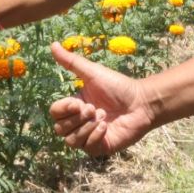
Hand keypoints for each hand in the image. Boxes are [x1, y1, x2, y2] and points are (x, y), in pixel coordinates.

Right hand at [48, 42, 155, 156]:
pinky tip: (107, 126)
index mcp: (75, 106)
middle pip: (59, 128)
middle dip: (76, 119)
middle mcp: (79, 122)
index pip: (55, 112)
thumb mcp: (92, 72)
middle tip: (93, 109)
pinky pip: (86, 148)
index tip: (80, 102)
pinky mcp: (100, 147)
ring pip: (70, 140)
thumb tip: (52, 44)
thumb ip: (71, 61)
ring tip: (102, 116)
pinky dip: (95, 136)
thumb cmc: (118, 86)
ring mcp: (89, 136)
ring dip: (85, 128)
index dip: (63, 109)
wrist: (141, 102)